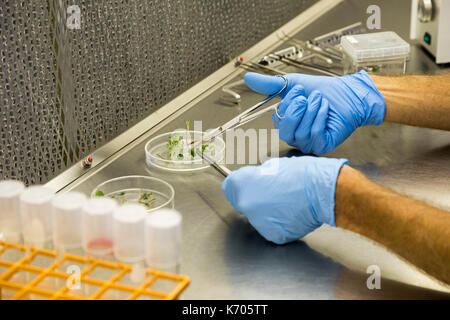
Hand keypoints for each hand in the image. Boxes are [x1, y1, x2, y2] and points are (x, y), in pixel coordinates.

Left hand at [222, 156, 347, 244]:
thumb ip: (257, 175)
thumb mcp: (273, 165)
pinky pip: (271, 228)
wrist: (323, 190)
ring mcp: (259, 222)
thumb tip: (255, 180)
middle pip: (242, 203)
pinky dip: (279, 223)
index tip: (245, 184)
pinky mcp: (273, 235)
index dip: (239, 184)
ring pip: (257, 217)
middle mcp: (247, 205)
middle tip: (271, 193)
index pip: (229, 187)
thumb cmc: (302, 174)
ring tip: (285, 202)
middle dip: (252, 198)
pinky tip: (291, 213)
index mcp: (244, 184)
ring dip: (266, 212)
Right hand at [244, 71, 385, 153]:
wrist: (348, 93)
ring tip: (320, 100)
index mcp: (287, 123)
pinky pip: (314, 135)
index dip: (287, 106)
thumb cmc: (323, 90)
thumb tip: (247, 78)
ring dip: (311, 111)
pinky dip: (320, 118)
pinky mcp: (323, 145)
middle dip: (297, 110)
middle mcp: (296, 135)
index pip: (277, 121)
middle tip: (308, 97)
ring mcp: (309, 142)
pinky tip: (326, 109)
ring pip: (300, 133)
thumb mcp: (292, 84)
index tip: (299, 91)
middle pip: (285, 132)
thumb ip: (269, 84)